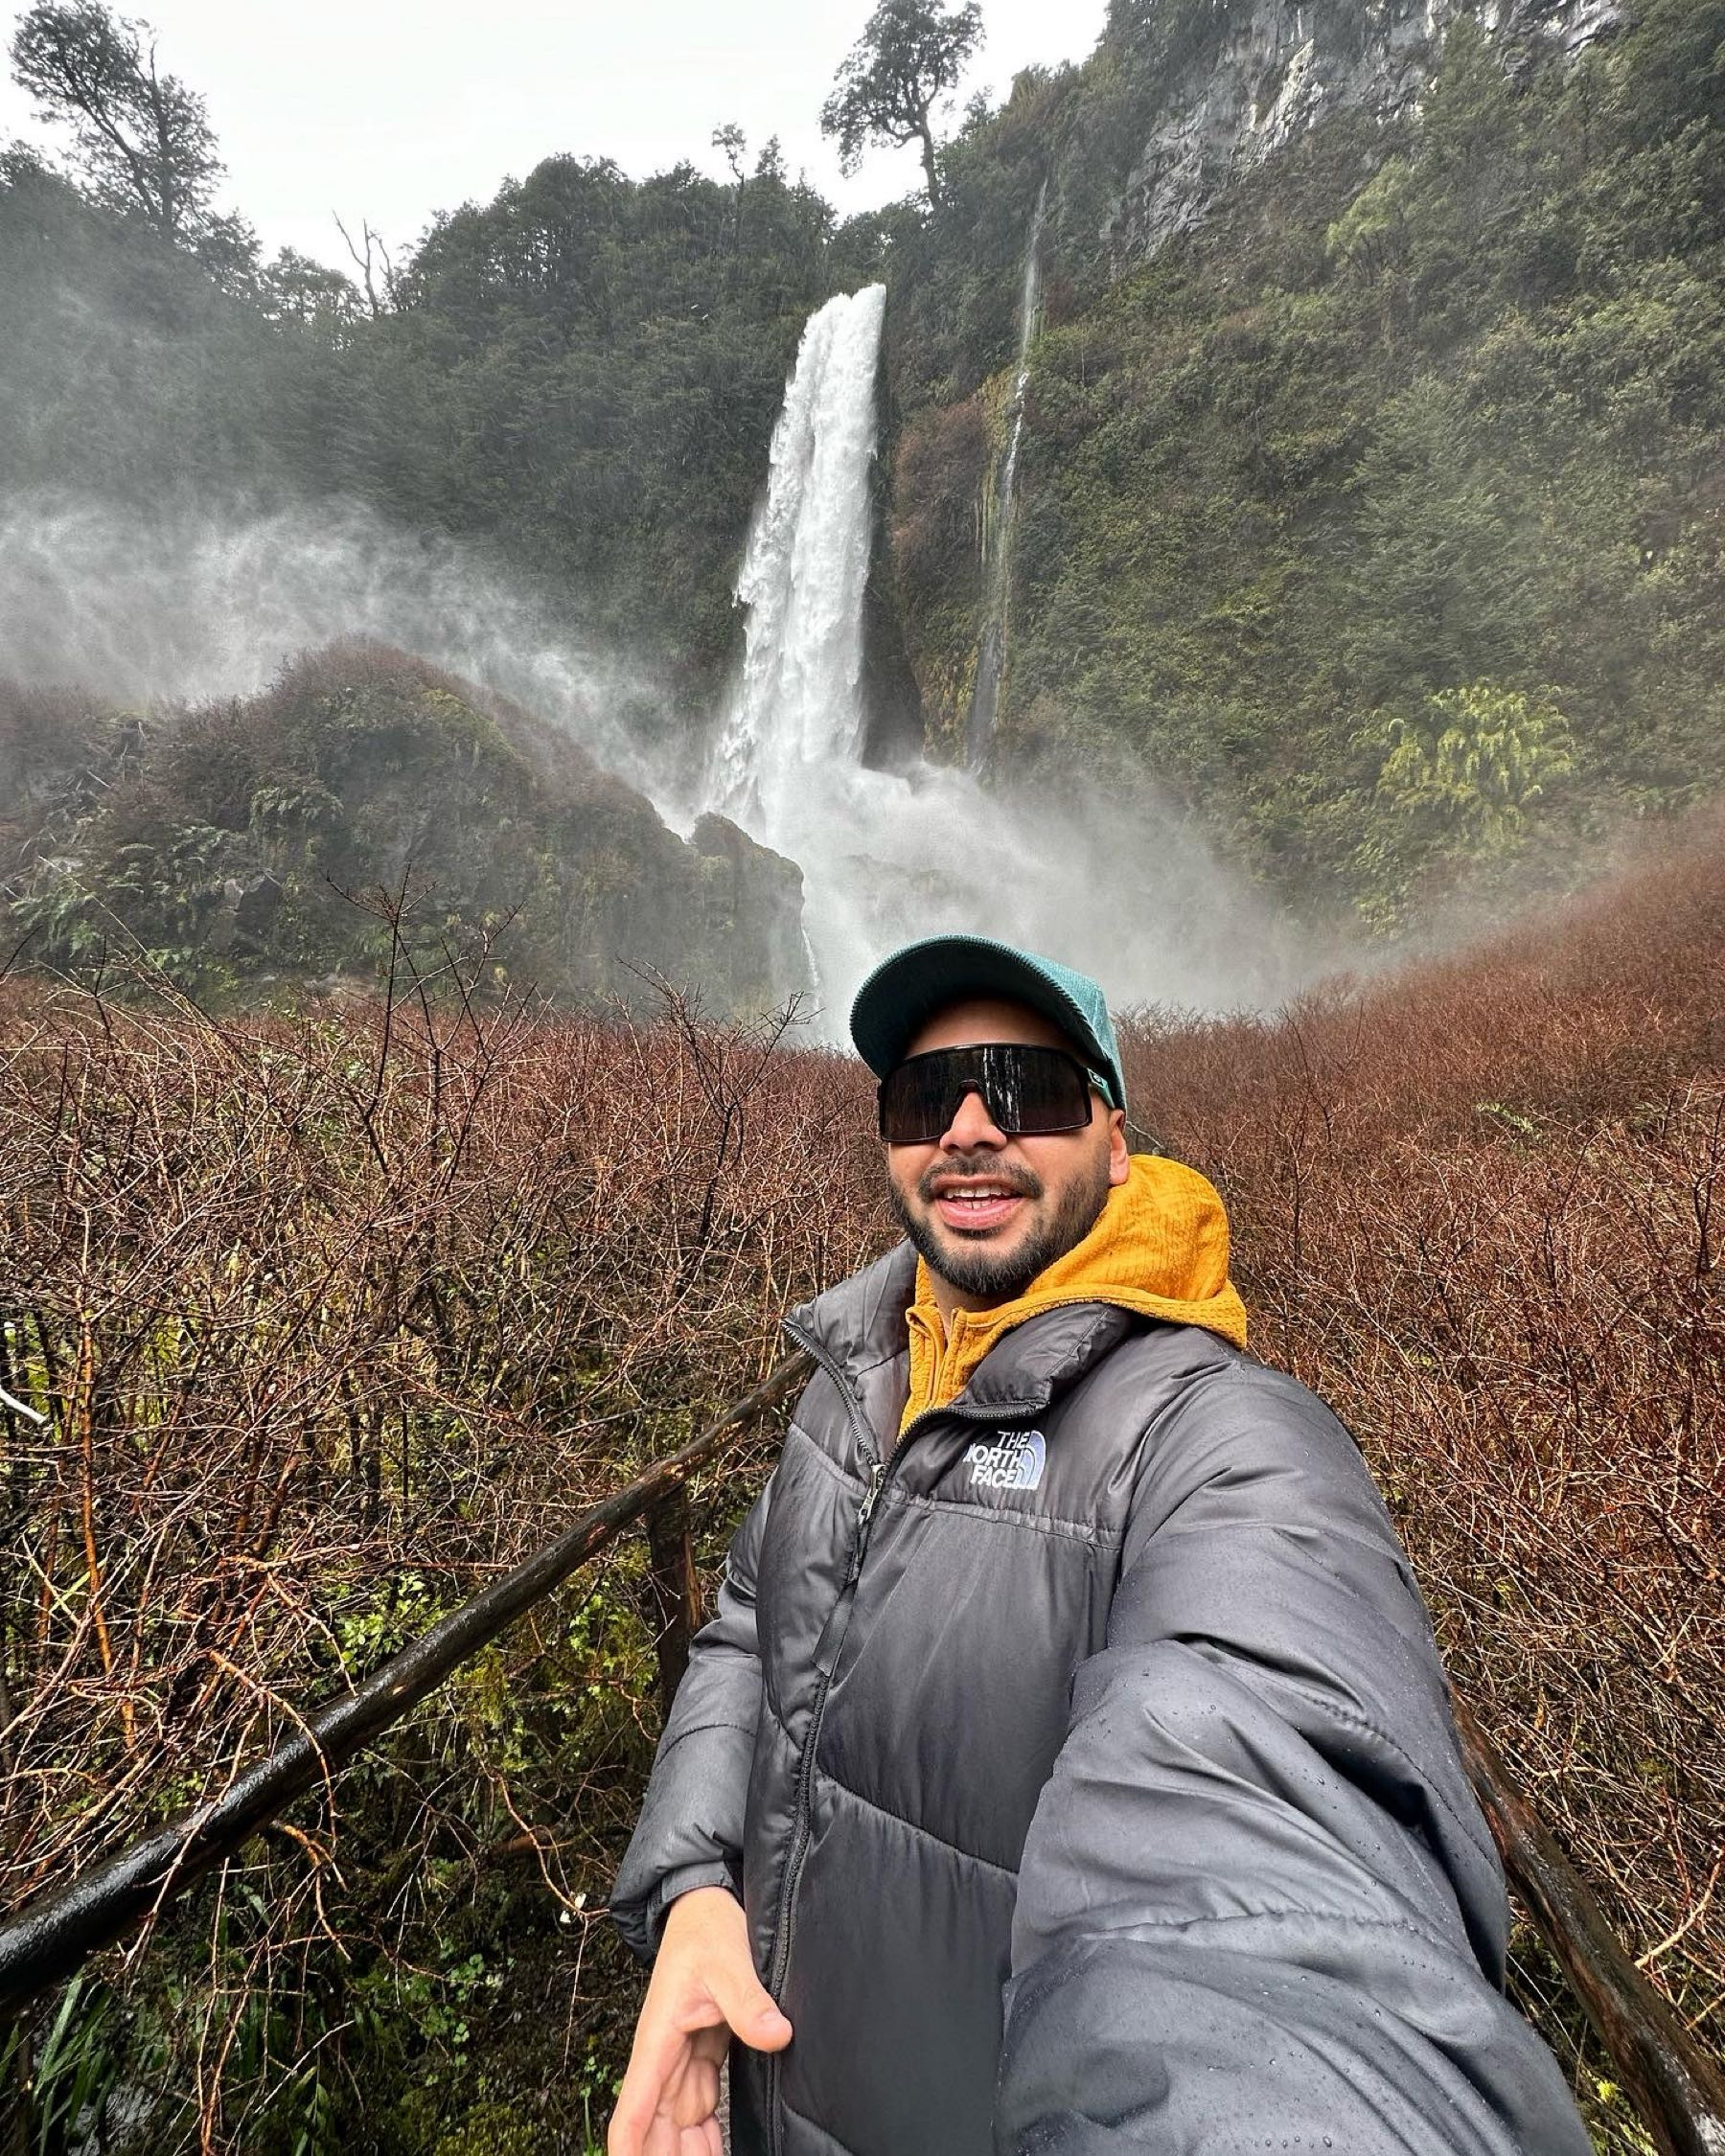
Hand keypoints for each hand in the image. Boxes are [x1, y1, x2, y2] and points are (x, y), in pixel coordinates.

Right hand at [608, 1885, 792, 2155]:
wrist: (704, 1907)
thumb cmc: (705, 1929)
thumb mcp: (727, 1959)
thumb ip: (747, 2000)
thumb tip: (776, 2035)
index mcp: (657, 2041)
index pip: (633, 2113)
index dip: (629, 2154)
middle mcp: (662, 2061)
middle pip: (655, 2134)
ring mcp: (680, 2064)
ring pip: (676, 2131)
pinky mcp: (699, 2060)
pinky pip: (698, 2116)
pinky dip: (705, 2144)